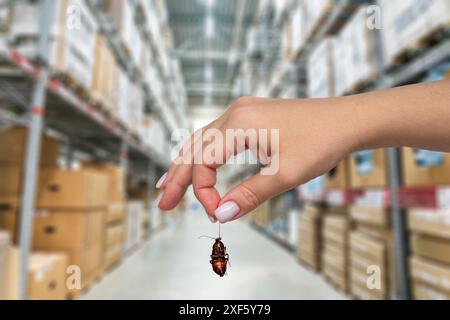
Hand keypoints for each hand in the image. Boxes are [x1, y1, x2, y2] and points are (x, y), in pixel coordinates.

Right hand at [155, 96, 359, 222]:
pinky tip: (198, 164)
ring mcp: (242, 110)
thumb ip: (249, 195)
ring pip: (203, 140)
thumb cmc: (321, 143)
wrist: (347, 120)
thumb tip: (221, 215)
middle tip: (162, 203)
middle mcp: (235, 112)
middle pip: (195, 149)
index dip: (204, 193)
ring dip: (186, 164)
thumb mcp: (285, 174)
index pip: (204, 163)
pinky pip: (217, 135)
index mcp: (240, 124)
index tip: (218, 214)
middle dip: (177, 178)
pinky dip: (204, 153)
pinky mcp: (250, 114)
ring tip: (168, 186)